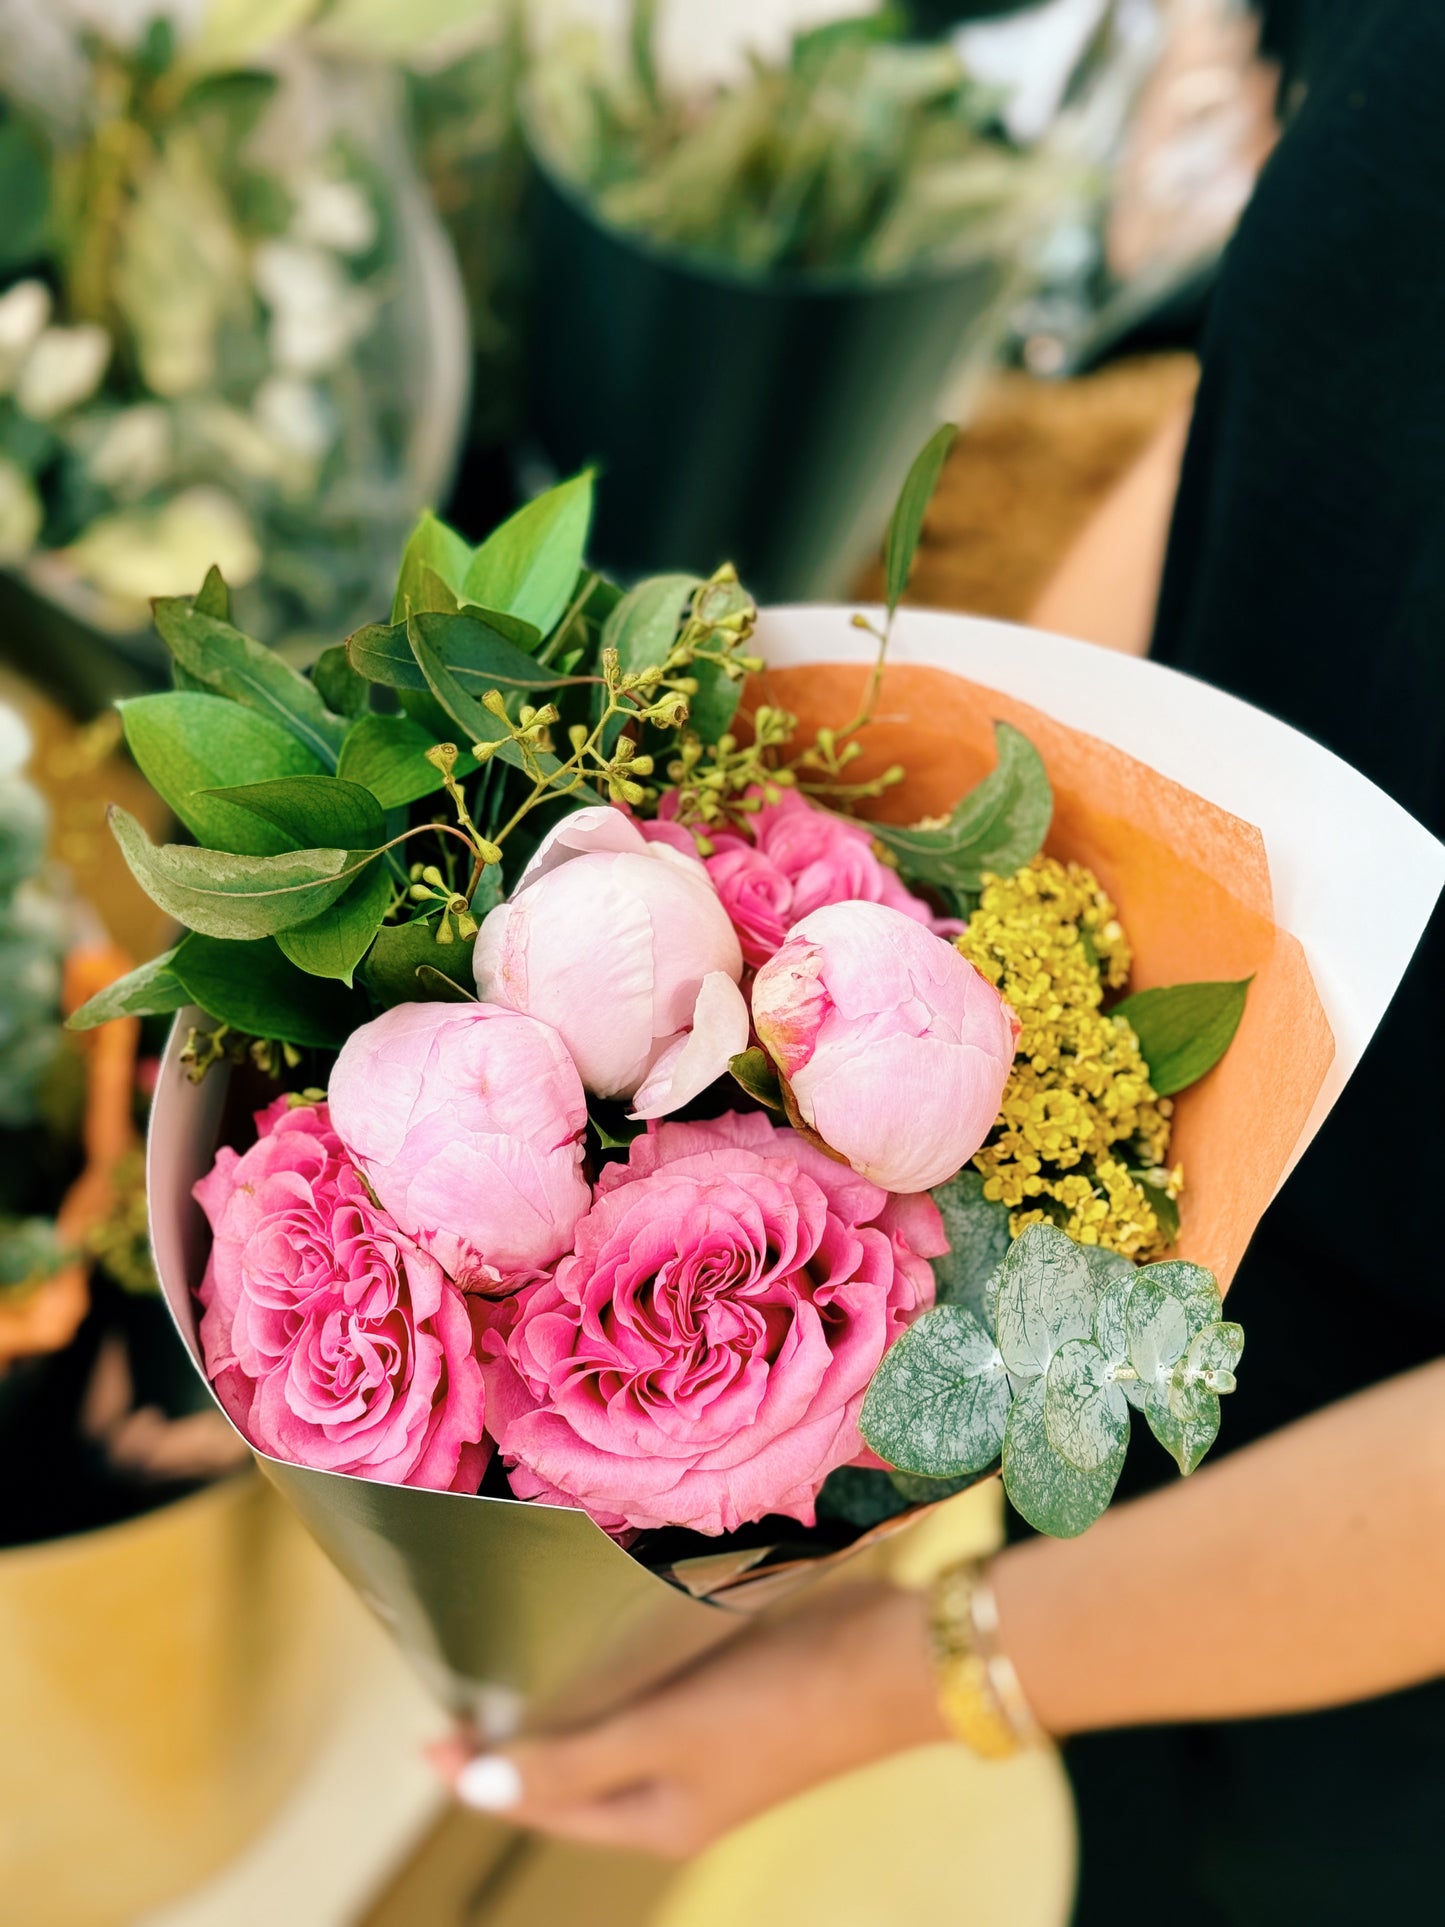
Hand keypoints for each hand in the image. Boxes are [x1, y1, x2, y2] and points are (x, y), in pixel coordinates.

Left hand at [430, 1581, 947, 1859]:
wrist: (897, 1658)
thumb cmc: (782, 1700)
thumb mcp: (667, 1734)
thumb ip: (572, 1758)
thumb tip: (474, 1789)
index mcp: (656, 1816)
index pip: (542, 1801)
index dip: (482, 1770)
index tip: (427, 1729)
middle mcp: (677, 1787)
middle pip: (572, 1767)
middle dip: (517, 1732)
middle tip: (461, 1674)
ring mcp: (707, 1740)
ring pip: (611, 1722)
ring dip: (564, 1693)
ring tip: (509, 1647)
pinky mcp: (733, 1690)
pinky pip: (650, 1686)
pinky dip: (613, 1665)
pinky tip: (591, 1623)